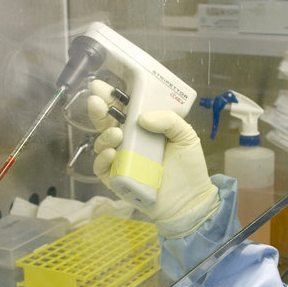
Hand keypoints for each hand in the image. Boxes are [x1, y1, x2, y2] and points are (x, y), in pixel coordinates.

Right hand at [87, 79, 218, 236]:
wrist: (191, 201)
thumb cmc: (189, 168)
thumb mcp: (186, 136)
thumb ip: (169, 120)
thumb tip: (142, 116)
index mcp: (144, 129)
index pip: (123, 109)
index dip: (111, 97)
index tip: (101, 86)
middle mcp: (130, 142)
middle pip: (107, 123)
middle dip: (99, 110)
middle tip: (96, 100)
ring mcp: (121, 161)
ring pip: (101, 143)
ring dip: (104, 135)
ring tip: (116, 133)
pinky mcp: (117, 180)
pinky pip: (101, 168)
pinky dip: (102, 159)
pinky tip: (111, 153)